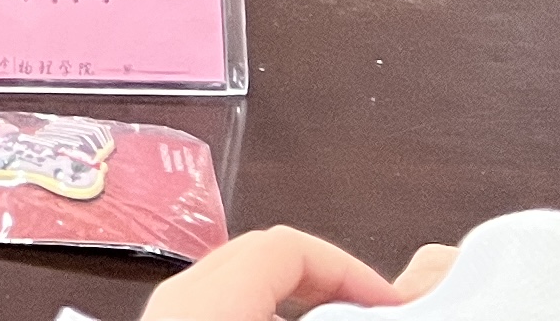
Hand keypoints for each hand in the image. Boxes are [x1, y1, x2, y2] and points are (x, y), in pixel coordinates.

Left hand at [143, 227, 448, 316]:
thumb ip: (333, 306)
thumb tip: (391, 299)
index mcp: (204, 292)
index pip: (288, 244)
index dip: (353, 268)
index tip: (393, 303)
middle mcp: (177, 294)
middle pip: (263, 255)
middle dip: (329, 278)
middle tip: (374, 309)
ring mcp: (166, 313)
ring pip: (243, 283)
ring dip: (300, 298)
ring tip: (343, 320)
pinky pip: (225, 305)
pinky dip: (266, 312)